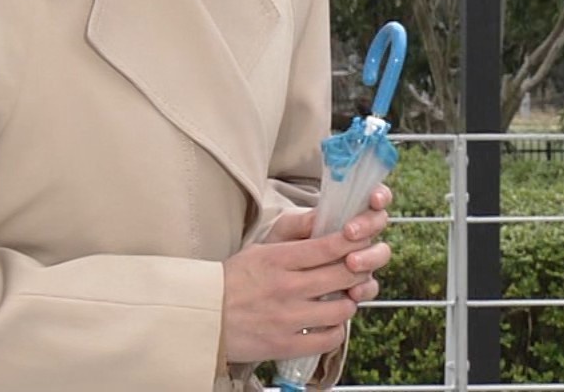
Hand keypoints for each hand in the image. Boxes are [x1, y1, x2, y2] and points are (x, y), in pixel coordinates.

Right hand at [220, 185, 393, 363]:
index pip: (328, 245)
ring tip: (343, 297)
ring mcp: (287, 318)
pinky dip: (336, 331)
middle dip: (359, 269)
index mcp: (277, 259)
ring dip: (349, 301)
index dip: (353, 240)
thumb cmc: (233, 280)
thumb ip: (293, 234)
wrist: (202, 318)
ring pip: (342, 308)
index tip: (361, 239)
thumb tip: (325, 219)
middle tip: (358, 268)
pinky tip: (329, 323)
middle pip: (343, 274)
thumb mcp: (260, 248)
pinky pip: (329, 339)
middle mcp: (285, 287)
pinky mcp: (286, 345)